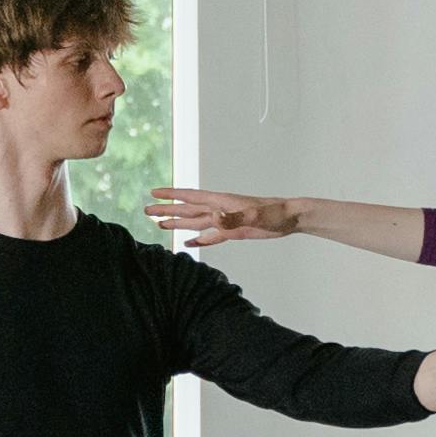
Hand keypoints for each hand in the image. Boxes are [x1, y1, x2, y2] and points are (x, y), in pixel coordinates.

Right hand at [150, 186, 297, 246]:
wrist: (290, 218)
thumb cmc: (274, 213)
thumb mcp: (254, 215)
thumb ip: (233, 217)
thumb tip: (213, 218)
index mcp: (221, 202)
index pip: (191, 197)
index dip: (172, 195)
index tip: (153, 193)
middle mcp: (219, 210)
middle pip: (187, 210)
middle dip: (167, 210)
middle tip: (146, 211)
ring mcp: (225, 221)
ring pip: (195, 223)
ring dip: (177, 224)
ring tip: (159, 225)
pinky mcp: (233, 232)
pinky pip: (210, 236)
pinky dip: (198, 240)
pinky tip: (188, 243)